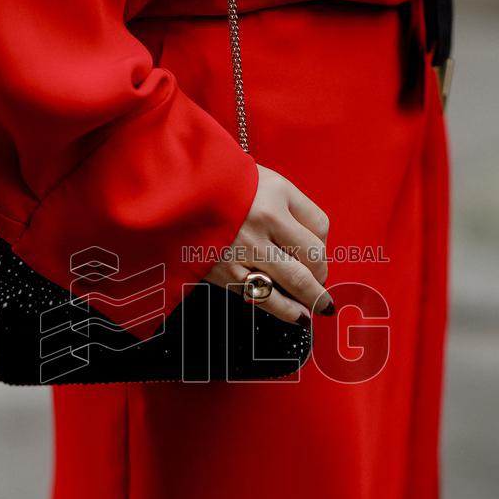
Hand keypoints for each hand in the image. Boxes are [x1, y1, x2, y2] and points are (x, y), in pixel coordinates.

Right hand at [205, 165, 333, 323]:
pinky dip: (285, 310)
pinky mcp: (226, 272)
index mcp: (275, 196)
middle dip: (322, 275)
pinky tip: (298, 316)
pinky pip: (264, 296)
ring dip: (312, 297)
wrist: (174, 197)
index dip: (324, 243)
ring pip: (293, 281)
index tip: (318, 252)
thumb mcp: (263, 181)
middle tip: (322, 284)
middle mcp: (263, 222)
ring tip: (320, 307)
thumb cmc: (223, 188)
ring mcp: (244, 250)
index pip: (319, 226)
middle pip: (312, 257)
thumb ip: (291, 207)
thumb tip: (314, 245)